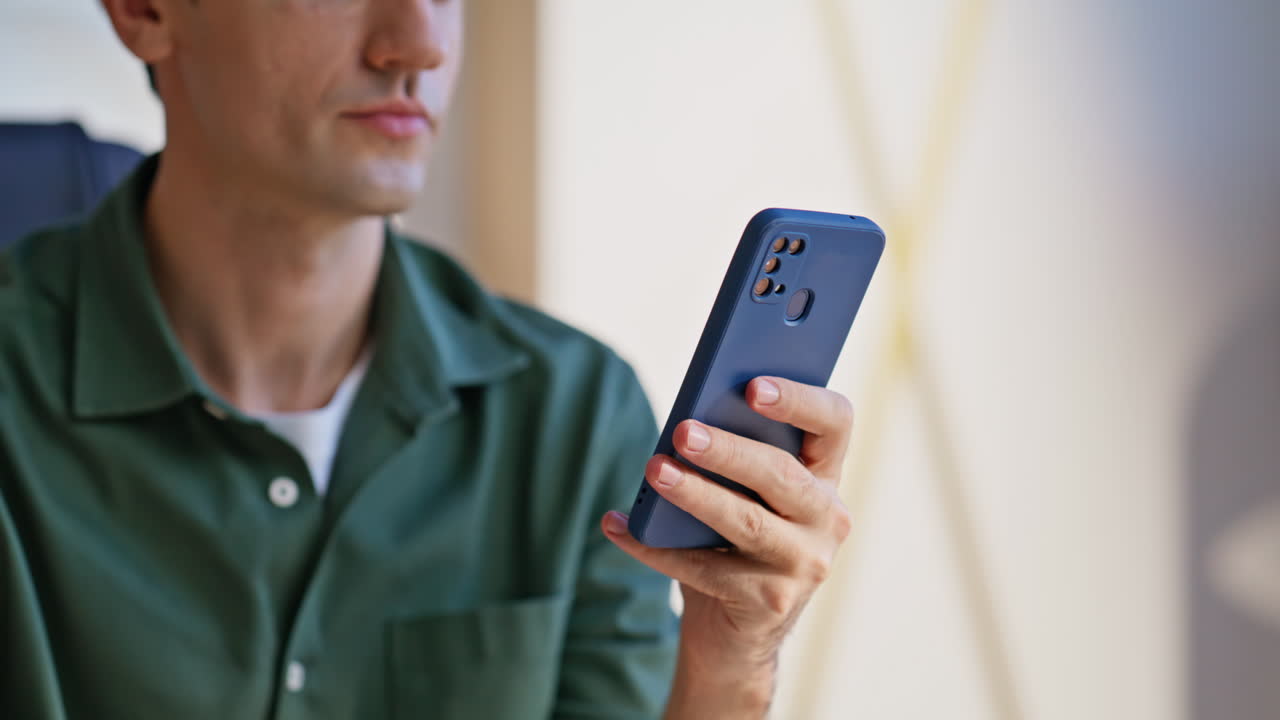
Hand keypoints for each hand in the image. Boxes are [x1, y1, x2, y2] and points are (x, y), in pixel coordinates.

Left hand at [601, 376, 854, 717]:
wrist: (738, 631)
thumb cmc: (736, 540)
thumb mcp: (747, 493)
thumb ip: (734, 456)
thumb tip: (684, 424)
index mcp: (825, 475)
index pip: (835, 421)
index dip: (800, 400)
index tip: (753, 386)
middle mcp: (828, 518)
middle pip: (781, 473)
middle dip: (730, 450)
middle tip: (683, 431)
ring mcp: (804, 564)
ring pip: (746, 521)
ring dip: (696, 493)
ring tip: (655, 470)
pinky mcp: (770, 602)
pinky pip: (704, 568)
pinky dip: (654, 547)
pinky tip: (619, 526)